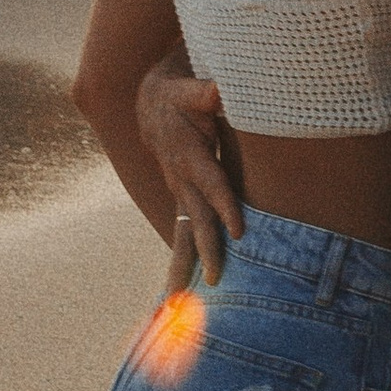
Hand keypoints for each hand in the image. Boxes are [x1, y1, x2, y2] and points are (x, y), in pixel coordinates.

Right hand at [135, 57, 240, 285]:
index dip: (225, 206)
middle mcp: (181, 180)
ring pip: (184, 234)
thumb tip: (219, 90)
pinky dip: (182, 261)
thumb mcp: (188, 86)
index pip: (212, 184)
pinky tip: (181, 291)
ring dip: (182, 268)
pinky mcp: (182, 198)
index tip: (239, 231)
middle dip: (206, 251)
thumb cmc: (176, 93)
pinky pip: (184, 233)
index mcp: (188, 155)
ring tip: (174, 304)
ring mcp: (179, 193)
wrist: (151, 101)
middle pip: (197, 220)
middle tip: (214, 281)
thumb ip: (204, 91)